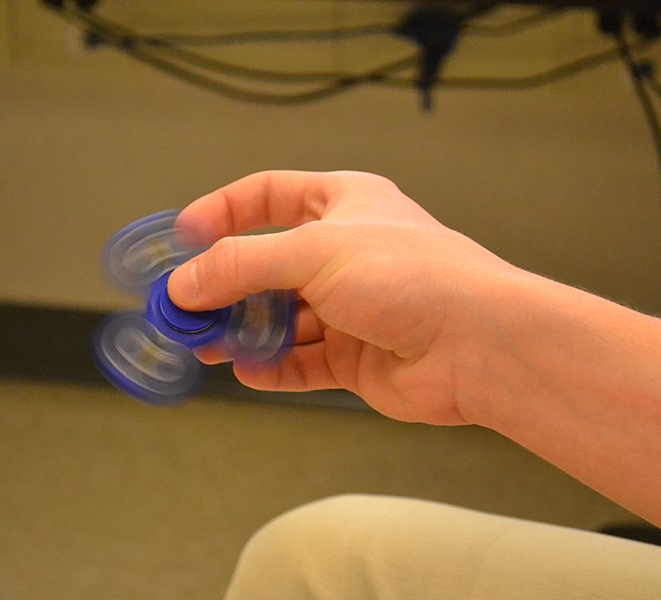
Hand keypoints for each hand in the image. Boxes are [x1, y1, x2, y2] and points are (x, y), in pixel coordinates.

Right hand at [167, 170, 526, 424]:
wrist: (478, 344)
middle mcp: (346, 253)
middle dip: (225, 286)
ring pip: (281, 318)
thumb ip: (242, 266)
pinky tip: (248, 371)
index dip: (223, 211)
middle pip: (267, 265)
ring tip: (206, 345)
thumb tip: (183, 285)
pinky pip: (301, 362)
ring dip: (242, 332)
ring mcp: (351, 307)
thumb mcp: (314, 252)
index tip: (182, 237)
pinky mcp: (356, 356)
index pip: (269, 195)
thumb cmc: (412, 275)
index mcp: (344, 204)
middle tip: (184, 308)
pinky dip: (272, 368)